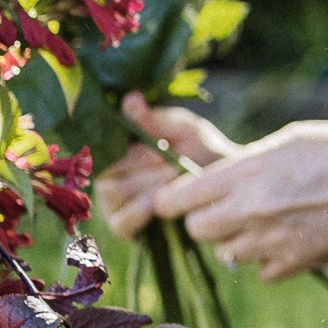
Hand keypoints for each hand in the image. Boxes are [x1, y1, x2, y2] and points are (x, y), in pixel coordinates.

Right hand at [92, 94, 235, 234]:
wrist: (227, 185)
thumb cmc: (203, 151)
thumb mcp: (184, 129)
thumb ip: (156, 118)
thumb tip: (130, 99)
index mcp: (118, 147)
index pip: (100, 144)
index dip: (125, 145)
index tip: (158, 148)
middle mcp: (110, 174)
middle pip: (105, 169)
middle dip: (141, 166)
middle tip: (172, 164)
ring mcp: (114, 203)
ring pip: (112, 192)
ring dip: (145, 185)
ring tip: (172, 179)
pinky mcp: (125, 228)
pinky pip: (120, 222)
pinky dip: (140, 210)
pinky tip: (160, 201)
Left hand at [152, 120, 327, 281]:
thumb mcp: (287, 140)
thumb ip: (247, 163)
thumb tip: (219, 179)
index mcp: (245, 173)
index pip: (177, 199)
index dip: (175, 199)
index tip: (182, 197)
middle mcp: (250, 210)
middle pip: (196, 230)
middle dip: (205, 221)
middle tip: (227, 209)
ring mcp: (270, 241)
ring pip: (227, 253)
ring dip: (239, 240)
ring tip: (269, 221)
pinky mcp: (292, 263)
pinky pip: (260, 271)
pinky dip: (269, 260)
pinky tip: (290, 238)